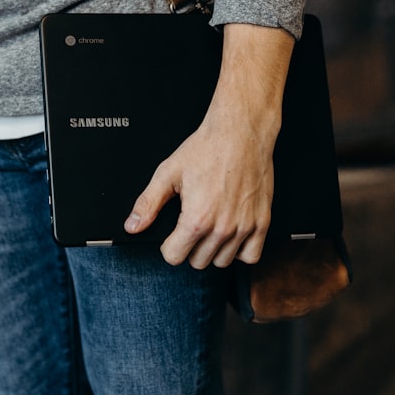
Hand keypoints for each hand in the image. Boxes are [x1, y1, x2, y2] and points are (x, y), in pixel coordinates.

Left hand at [123, 23, 292, 268]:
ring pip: (222, 262)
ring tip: (211, 227)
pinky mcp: (262, 222)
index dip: (168, 246)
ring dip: (213, 250)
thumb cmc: (206, 149)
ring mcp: (244, 227)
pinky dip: (240, 251)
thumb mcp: (168, 173)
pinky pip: (250, 256)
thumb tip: (133, 226)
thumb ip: (148, 203)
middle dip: (190, 247)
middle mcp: (222, 228)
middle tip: (192, 226)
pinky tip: (231, 235)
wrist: (241, 133)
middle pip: (197, 262)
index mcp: (196, 218)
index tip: (172, 235)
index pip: (174, 257)